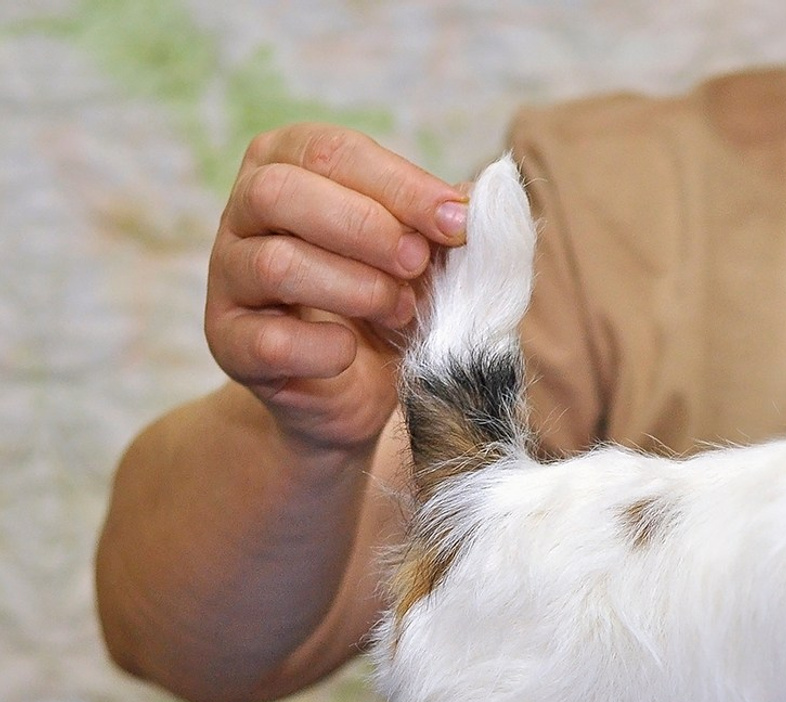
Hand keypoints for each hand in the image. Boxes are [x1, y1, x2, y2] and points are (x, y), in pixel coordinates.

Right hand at [205, 124, 468, 450]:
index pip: (331, 151)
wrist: (356, 387)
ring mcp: (227, 277)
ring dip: (355, 288)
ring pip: (275, 263)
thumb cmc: (389, 302)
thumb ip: (443, 222)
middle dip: (365, 227)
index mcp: (287, 165)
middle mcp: (244, 212)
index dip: (399, 184)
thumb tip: (478, 199)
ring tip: (400, 310)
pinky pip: (271, 341)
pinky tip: (352, 352)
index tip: (456, 220)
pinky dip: (326, 349)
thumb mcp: (424, 254)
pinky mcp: (229, 342)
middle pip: (281, 192)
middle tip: (418, 262)